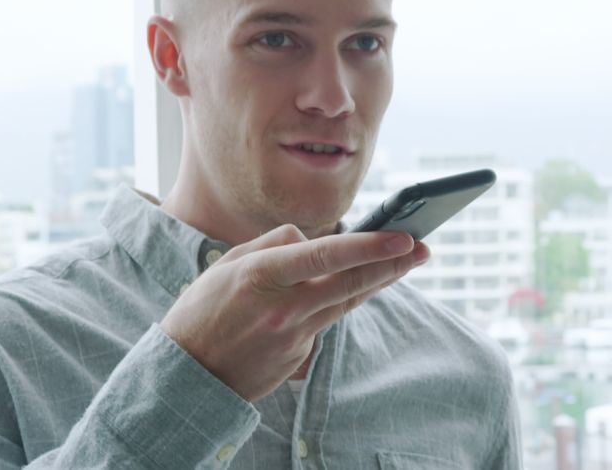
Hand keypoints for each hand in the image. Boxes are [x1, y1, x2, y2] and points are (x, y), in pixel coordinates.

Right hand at [160, 224, 428, 401]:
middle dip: (392, 263)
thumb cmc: (203, 311)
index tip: (402, 236)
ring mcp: (293, 336)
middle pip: (350, 282)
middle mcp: (282, 307)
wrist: (188, 375)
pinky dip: (340, 303)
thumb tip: (313, 239)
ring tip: (408, 261)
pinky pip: (326, 321)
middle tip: (423, 248)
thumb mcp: (228, 265)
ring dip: (380, 280)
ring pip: (347, 302)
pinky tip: (358, 287)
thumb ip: (273, 245)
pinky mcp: (299, 356)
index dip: (368, 246)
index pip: (325, 255)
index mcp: (261, 276)